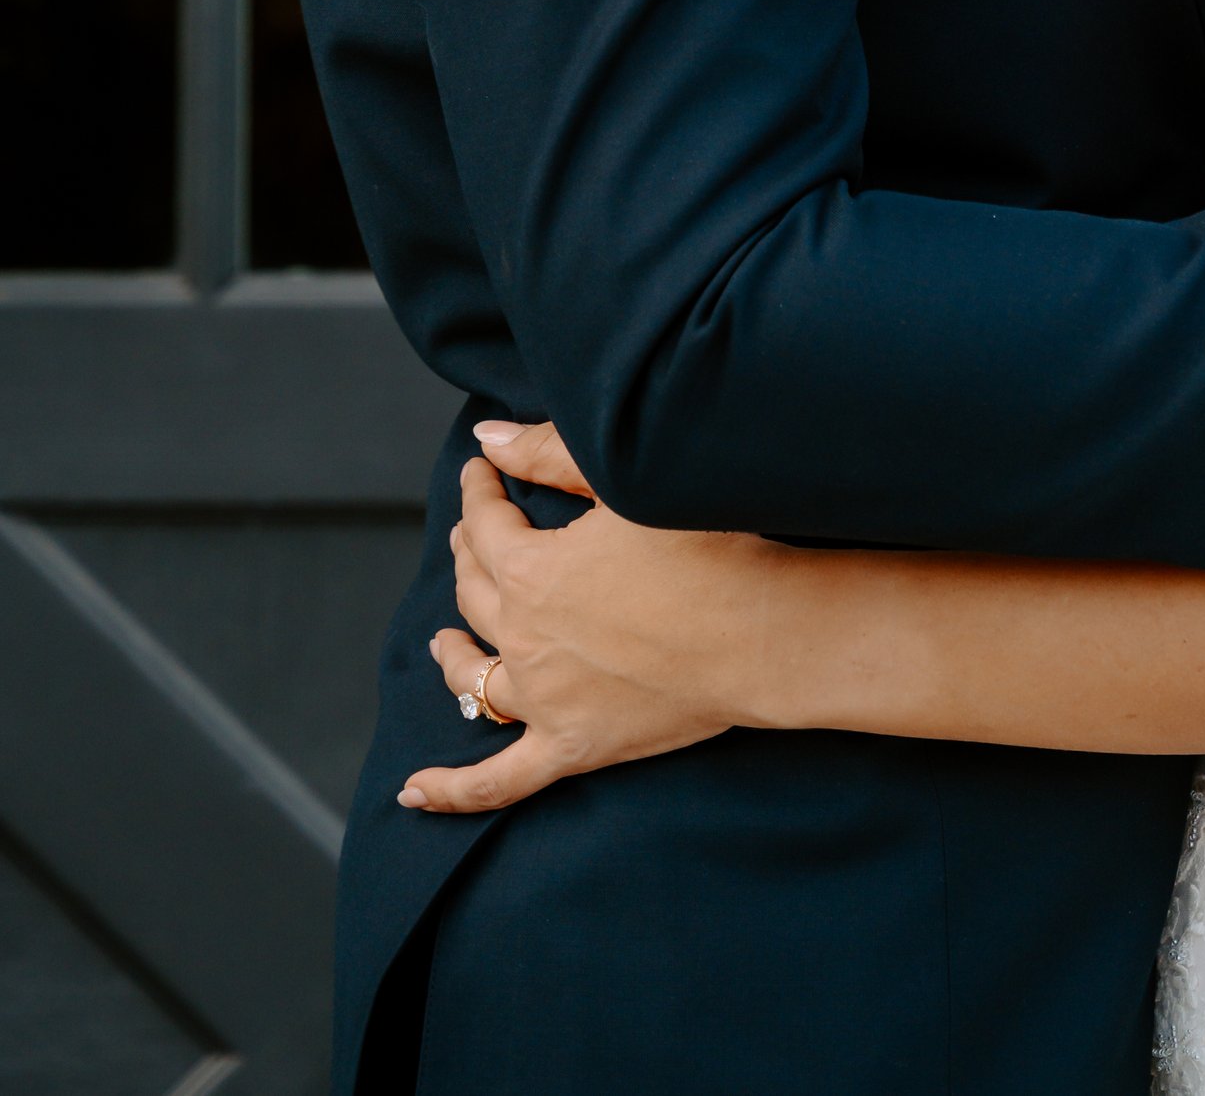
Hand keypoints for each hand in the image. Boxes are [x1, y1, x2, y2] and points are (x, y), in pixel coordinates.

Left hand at [396, 432, 758, 815]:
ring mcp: (543, 700)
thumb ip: (551, 455)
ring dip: (451, 655)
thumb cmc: (705, 548)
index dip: (478, 490)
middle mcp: (523, 638)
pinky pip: (498, 781)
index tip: (482, 470)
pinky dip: (453, 790)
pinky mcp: (571, 746)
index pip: (484, 524)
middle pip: (474, 593)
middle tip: (473, 533)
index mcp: (530, 572)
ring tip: (442, 642)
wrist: (761, 633)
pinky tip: (415, 793)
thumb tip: (487, 439)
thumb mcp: (626, 483)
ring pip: (475, 677)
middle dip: (468, 555)